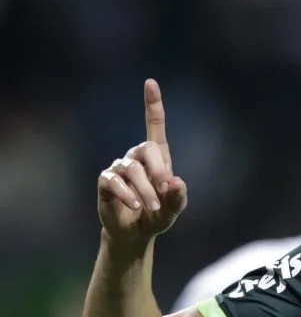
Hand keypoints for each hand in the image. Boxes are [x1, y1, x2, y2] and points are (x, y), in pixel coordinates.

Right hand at [97, 79, 187, 247]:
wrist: (136, 233)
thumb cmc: (158, 216)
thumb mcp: (173, 209)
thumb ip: (179, 197)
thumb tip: (177, 182)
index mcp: (157, 158)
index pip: (154, 125)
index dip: (152, 104)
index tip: (150, 83)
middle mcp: (136, 157)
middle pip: (146, 148)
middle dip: (159, 169)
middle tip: (165, 190)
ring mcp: (120, 168)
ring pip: (132, 169)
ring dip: (145, 189)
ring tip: (151, 207)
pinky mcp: (106, 182)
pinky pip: (114, 182)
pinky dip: (127, 194)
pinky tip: (135, 205)